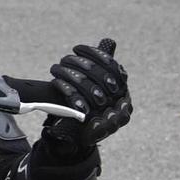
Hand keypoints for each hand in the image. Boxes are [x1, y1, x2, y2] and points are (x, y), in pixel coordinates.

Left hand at [39, 39, 130, 156]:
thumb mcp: (93, 86)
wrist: (75, 138)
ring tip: (56, 68)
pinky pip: (79, 104)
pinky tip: (55, 82)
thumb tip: (108, 41)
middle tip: (65, 58)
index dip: (96, 55)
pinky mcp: (92, 127)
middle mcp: (122, 105)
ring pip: (91, 89)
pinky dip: (67, 91)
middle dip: (81, 64)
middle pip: (101, 77)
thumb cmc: (84, 107)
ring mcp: (109, 118)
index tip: (78, 47)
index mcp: (123, 92)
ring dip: (71, 75)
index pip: (114, 67)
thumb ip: (101, 66)